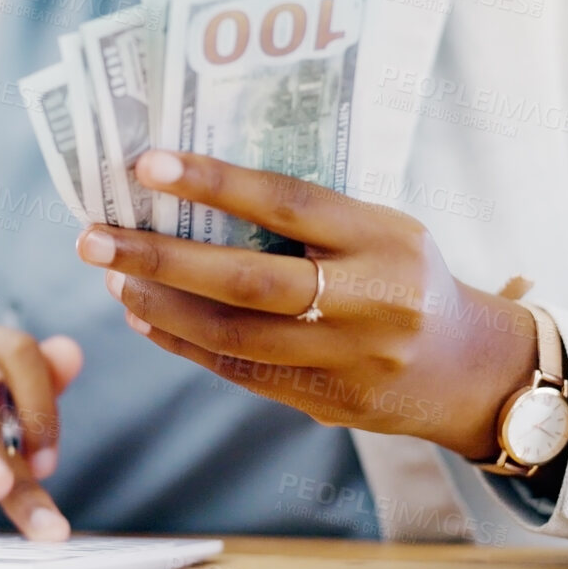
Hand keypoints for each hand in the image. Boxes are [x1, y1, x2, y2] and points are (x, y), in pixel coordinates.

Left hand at [75, 151, 535, 459]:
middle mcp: (369, 302)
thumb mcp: (384, 229)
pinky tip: (146, 317)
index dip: (212, 182)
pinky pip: (242, 372)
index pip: (287, 203)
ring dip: (162, 306)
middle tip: (96, 238)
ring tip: (114, 278)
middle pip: (248, 281)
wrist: (472, 370)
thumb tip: (200, 191)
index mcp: (385, 239)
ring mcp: (349, 360)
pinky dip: (185, 343)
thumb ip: (311, 218)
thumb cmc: (409, 277)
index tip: (146, 165)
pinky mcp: (328, 403)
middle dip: (161, 259)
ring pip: (235, 336)